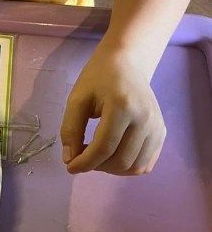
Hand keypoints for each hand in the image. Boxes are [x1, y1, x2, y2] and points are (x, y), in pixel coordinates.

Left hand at [60, 47, 165, 174]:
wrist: (125, 61)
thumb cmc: (98, 77)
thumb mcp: (78, 97)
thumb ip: (70, 128)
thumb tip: (70, 159)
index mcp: (122, 106)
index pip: (104, 147)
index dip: (85, 162)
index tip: (70, 167)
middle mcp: (145, 119)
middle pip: (120, 161)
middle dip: (97, 165)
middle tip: (82, 155)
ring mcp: (157, 127)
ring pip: (135, 167)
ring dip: (112, 169)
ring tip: (96, 155)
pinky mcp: (162, 132)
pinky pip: (146, 163)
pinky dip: (128, 166)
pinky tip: (112, 154)